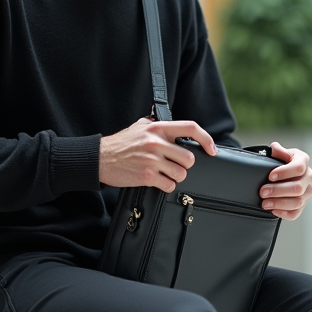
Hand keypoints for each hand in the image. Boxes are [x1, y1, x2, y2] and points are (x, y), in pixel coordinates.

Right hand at [99, 119, 217, 192]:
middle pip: (189, 158)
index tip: (212, 149)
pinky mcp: (147, 176)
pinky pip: (169, 185)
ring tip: (164, 173)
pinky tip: (157, 181)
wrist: (100, 158)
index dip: (206, 139)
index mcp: (157, 128)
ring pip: (181, 174)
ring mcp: (152, 160)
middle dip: (185, 164)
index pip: (190, 128)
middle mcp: (156, 142)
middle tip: (175, 164)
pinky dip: (166, 185)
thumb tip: (176, 129)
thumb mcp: (139, 126)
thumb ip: (157, 125)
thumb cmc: (121, 143)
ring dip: (176, 176)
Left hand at [259, 143, 311, 220]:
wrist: (282, 172)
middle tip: (262, 192)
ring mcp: (307, 191)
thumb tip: (275, 148)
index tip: (270, 176)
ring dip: (279, 203)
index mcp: (303, 161)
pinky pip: (296, 212)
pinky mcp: (302, 204)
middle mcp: (309, 176)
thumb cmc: (279, 162)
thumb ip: (277, 151)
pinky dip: (284, 213)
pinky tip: (273, 210)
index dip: (284, 173)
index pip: (299, 168)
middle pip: (298, 188)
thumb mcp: (278, 154)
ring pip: (297, 201)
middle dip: (278, 191)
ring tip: (265, 203)